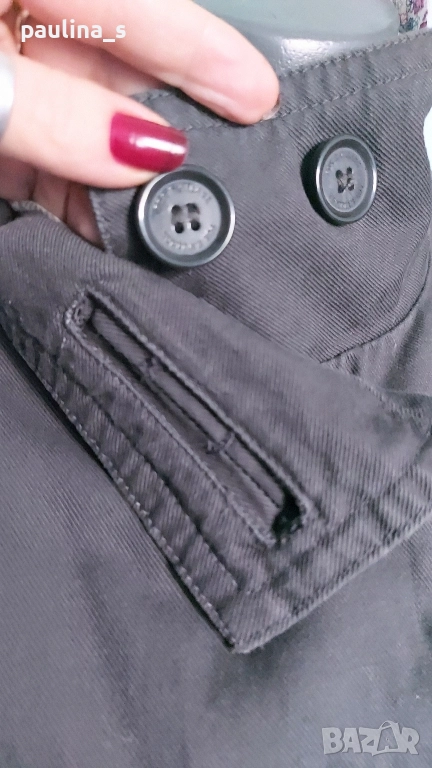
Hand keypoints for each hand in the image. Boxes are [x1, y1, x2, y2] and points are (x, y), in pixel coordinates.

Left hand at [0, 0, 278, 242]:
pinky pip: (48, 153)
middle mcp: (20, 17)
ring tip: (150, 220)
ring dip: (116, 180)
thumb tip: (144, 152)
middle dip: (161, 131)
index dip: (202, 51)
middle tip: (205, 178)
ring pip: (87, 121)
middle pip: (120, 70)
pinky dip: (74, 194)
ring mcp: (8, 70)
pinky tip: (97, 224)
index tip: (257, 98)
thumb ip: (57, 116)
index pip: (136, 3)